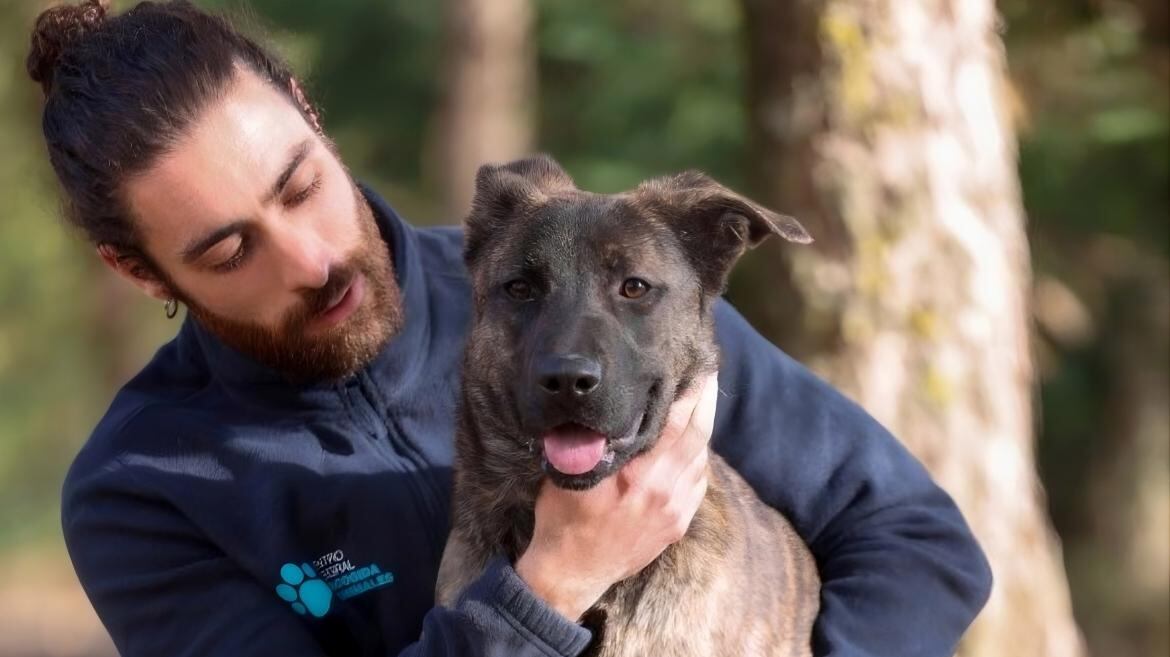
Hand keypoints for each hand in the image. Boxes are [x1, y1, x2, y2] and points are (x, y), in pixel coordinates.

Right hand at [515, 372, 718, 621]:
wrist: (571, 574)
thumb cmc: (563, 521)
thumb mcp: (569, 475)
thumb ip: (591, 444)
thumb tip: (603, 411)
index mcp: (639, 476)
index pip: (675, 424)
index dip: (688, 394)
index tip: (695, 368)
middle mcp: (664, 492)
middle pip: (698, 437)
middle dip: (706, 402)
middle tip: (709, 373)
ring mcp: (675, 511)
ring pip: (700, 460)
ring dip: (702, 430)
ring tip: (700, 405)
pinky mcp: (676, 526)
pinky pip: (697, 485)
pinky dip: (698, 461)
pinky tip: (692, 449)